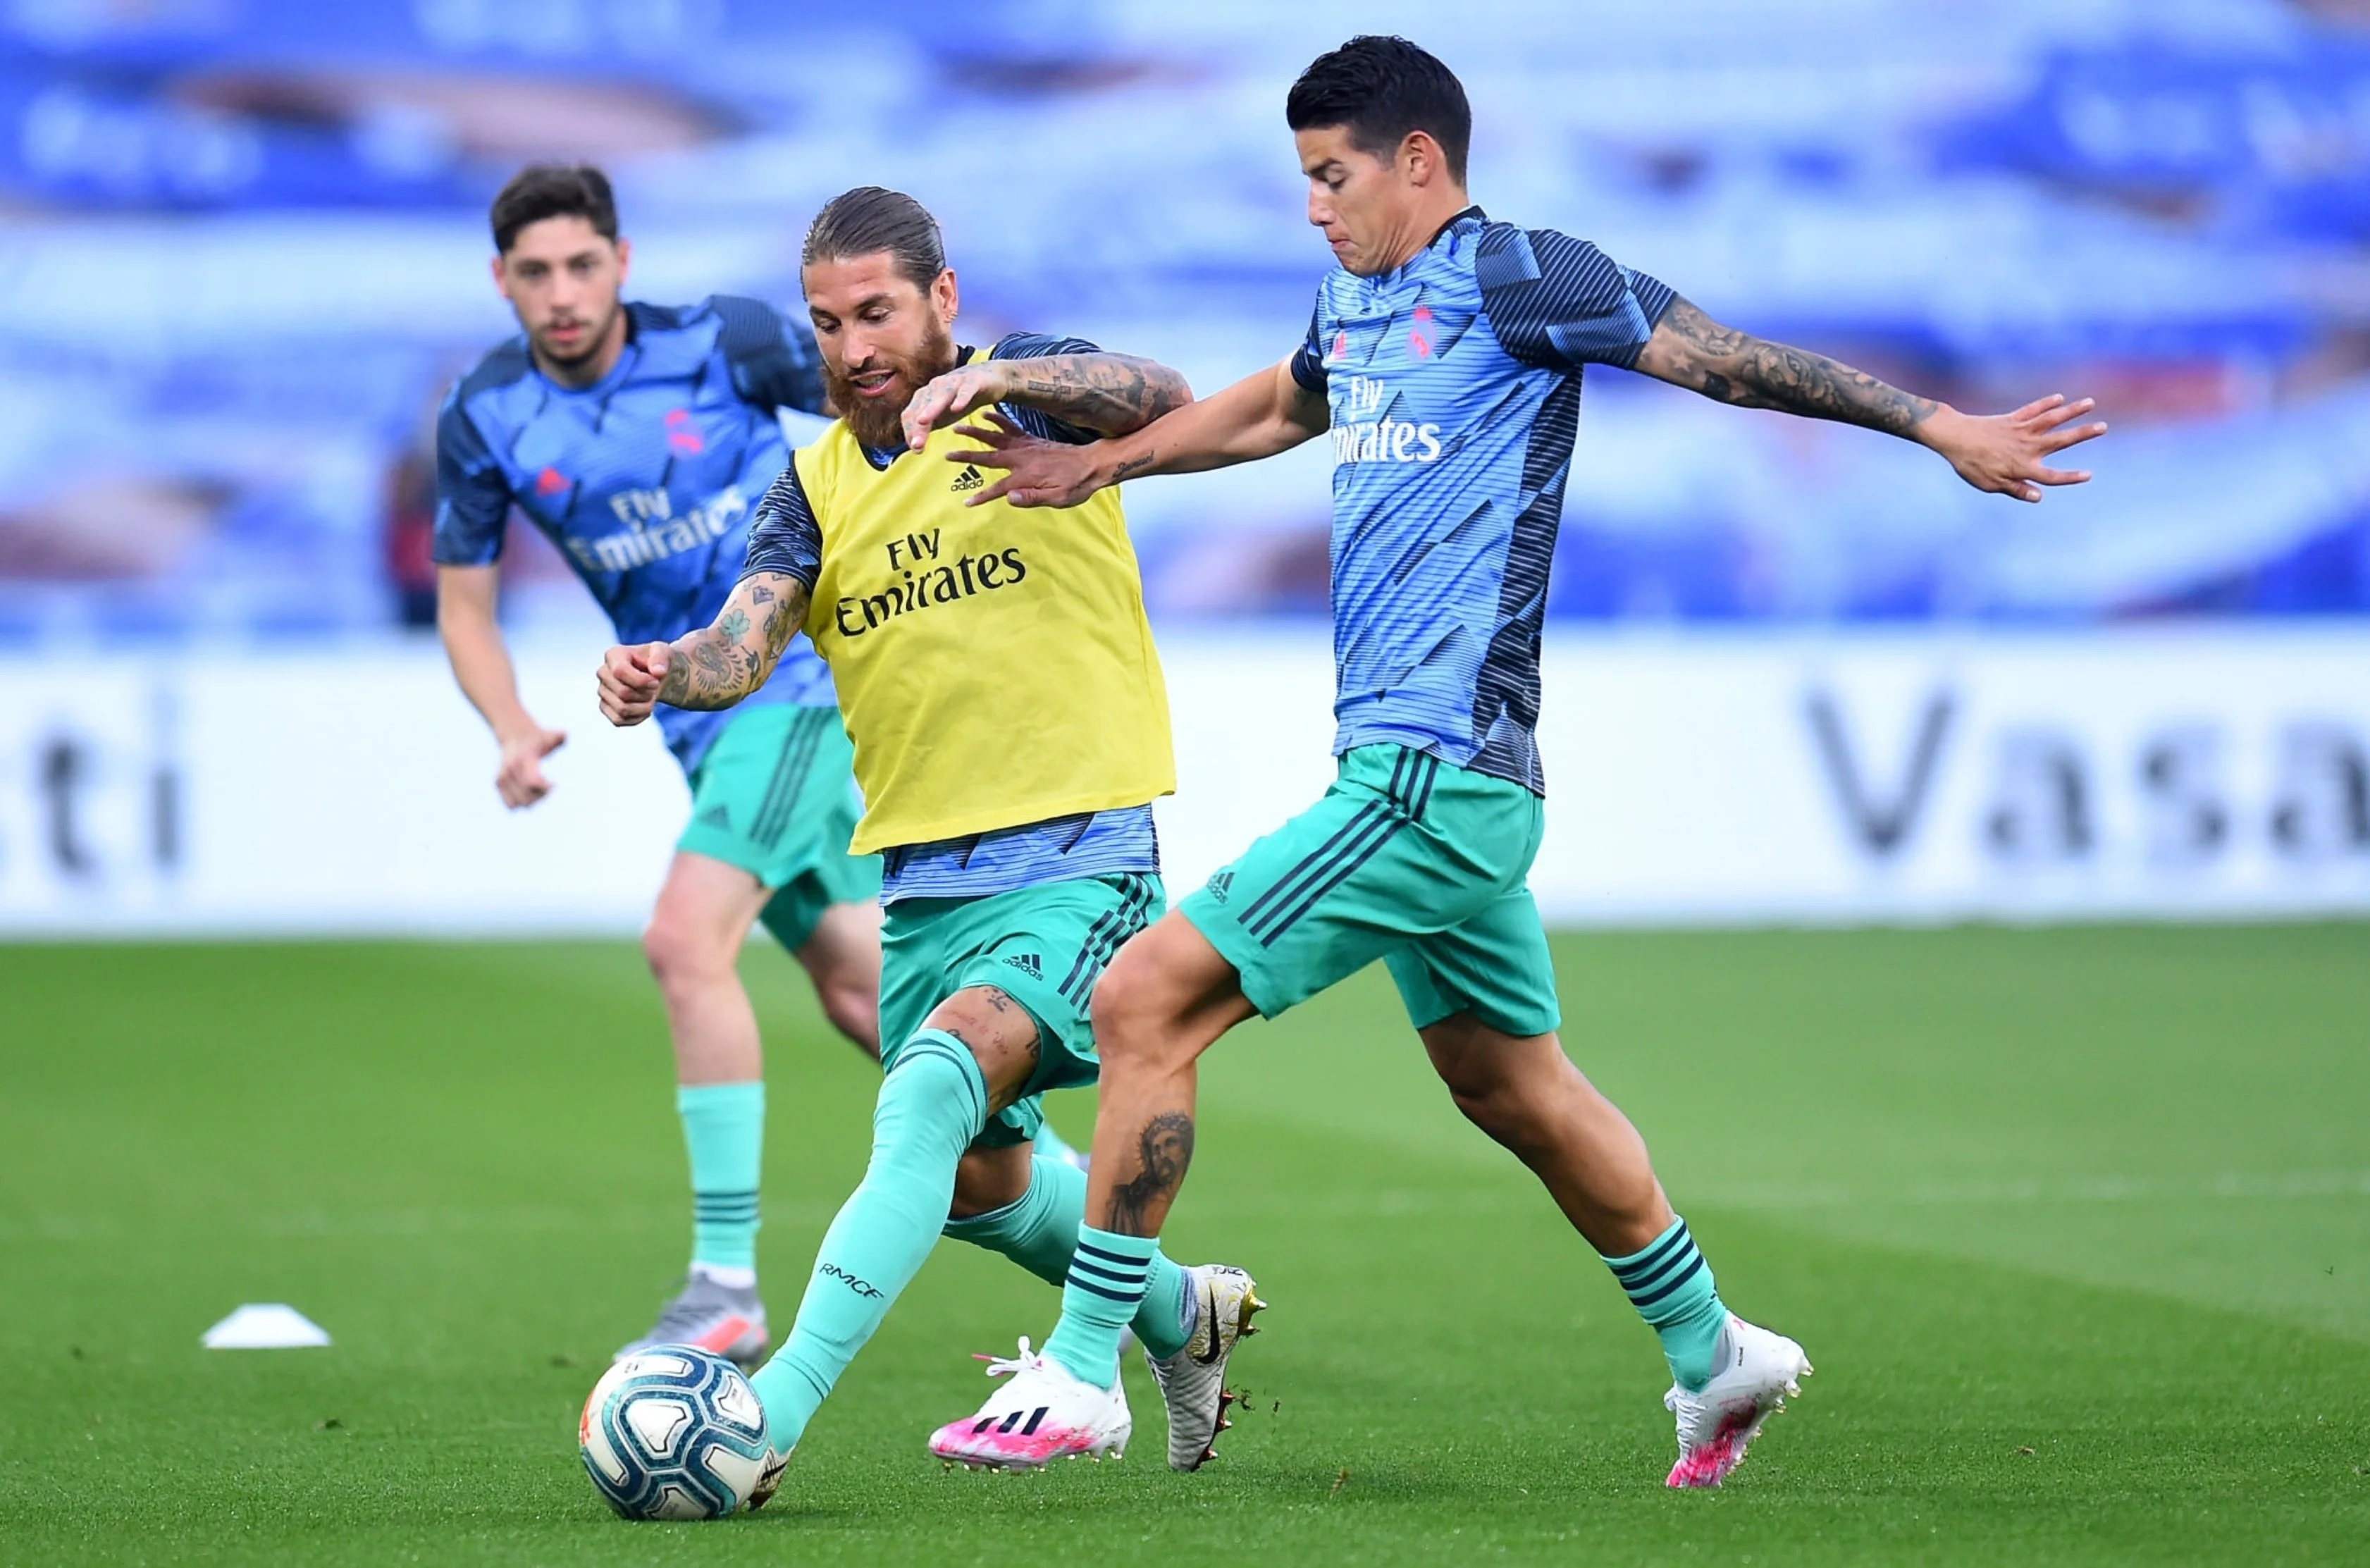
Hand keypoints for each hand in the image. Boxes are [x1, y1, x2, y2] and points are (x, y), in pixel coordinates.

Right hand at [493, 723, 565, 808]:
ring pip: (518, 803)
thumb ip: (559, 736)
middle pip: (527, 797)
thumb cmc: (538, 738)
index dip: (544, 789)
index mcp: (523, 759)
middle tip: (548, 789)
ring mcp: (502, 777)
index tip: (553, 785)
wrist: (516, 735)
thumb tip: (564, 735)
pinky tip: (529, 794)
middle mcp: (510, 769)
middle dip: (541, 797)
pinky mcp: (498, 783)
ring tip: (539, 792)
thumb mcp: (550, 736)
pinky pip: (510, 804)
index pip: (532, 782)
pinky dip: (521, 803)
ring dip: (532, 802)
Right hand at [597, 641, 671, 725]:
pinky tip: (644, 707)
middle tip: (655, 690)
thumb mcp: (664, 652)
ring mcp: (602, 691)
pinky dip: (637, 717)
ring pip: (621, 709)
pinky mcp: (605, 707)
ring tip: (651, 698)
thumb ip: (661, 657)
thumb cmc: (658, 662)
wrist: (656, 675)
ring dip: (643, 707)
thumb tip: (658, 672)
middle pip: (623, 693)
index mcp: (614, 655)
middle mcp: (603, 672)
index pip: (619, 671)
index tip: (656, 681)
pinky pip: (618, 720)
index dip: (641, 681)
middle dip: (645, 695)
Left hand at [901, 361, 1010, 451]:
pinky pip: (966, 389)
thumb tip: (914, 446)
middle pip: (922, 406)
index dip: (910, 431)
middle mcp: (936, 386)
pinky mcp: (973, 381)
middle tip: (917, 446)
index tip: (915, 449)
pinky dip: (960, 398)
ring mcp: (954, 382)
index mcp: (926, 396)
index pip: (911, 414)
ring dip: (931, 409)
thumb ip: (927, 427)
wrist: (990, 375)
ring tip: (922, 421)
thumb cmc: (961, 397)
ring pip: (940, 395)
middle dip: (917, 426)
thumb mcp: (943, 415)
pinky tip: (956, 408)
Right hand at [946, 410, 1112, 507]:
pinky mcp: (1031, 440)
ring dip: (975, 433)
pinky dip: (997, 419)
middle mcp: (1022, 458)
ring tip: (957, 427)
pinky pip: (1010, 427)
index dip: (982, 496)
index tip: (966, 502)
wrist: (1092, 464)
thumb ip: (1032, 498)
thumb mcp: (1057, 498)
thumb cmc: (1076, 485)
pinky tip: (985, 413)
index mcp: (1025, 476)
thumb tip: (1008, 498)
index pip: (997, 489)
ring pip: (995, 437)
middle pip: (988, 457)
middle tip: (946, 455)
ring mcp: (1026, 447)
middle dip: (967, 456)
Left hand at [1922, 395, 2106, 502]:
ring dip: (2072, 411)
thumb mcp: (1991, 484)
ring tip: (2090, 403)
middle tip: (2104, 426)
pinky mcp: (2012, 419)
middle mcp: (2027, 447)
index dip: (2070, 477)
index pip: (2052, 476)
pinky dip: (2046, 403)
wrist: (1955, 438)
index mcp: (2023, 467)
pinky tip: (2059, 398)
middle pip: (2061, 441)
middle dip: (2083, 433)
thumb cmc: (1971, 465)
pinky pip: (2032, 410)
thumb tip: (2039, 496)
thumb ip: (2016, 490)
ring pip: (2052, 419)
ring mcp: (2021, 430)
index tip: (2088, 475)